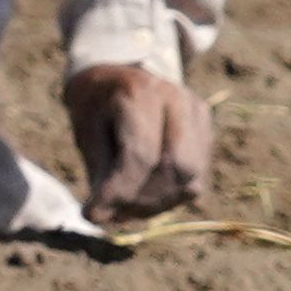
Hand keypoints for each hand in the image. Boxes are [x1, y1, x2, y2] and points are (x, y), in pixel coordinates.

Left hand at [66, 61, 211, 222]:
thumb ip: (98, 172)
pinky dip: (168, 195)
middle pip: (175, 167)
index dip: (119, 192)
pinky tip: (143, 197)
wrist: (116, 72)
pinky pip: (196, 176)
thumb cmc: (95, 105)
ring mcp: (196, 112)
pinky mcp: (205, 127)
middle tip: (111, 214)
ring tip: (125, 209)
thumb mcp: (86, 131)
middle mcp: (176, 98)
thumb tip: (100, 218)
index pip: (141, 154)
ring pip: (190, 177)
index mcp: (138, 92)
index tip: (92, 215)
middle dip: (141, 201)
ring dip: (156, 204)